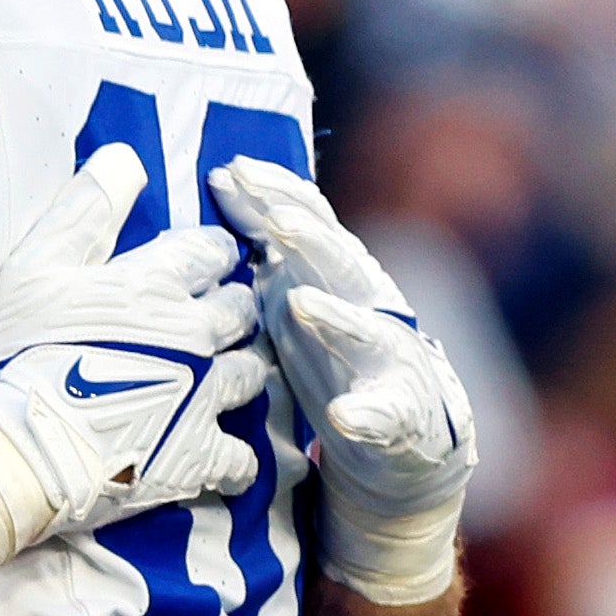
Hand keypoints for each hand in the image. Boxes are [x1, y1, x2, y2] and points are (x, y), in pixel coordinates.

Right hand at [0, 145, 273, 583]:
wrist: (15, 444)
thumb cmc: (19, 351)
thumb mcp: (37, 264)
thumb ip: (87, 208)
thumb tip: (127, 157)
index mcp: (159, 283)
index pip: (212, 251)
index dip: (208, 255)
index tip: (200, 264)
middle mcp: (196, 334)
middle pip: (242, 309)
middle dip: (231, 309)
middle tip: (209, 322)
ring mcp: (203, 396)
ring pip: (252, 374)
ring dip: (240, 373)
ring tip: (218, 380)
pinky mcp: (198, 455)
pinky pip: (241, 457)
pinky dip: (234, 457)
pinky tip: (220, 456)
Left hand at [206, 157, 475, 607]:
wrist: (401, 445)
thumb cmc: (333, 363)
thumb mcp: (290, 304)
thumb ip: (264, 256)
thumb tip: (215, 191)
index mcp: (333, 281)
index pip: (306, 227)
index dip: (273, 197)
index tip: (230, 170)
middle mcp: (367, 309)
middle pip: (339, 266)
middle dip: (310, 241)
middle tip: (274, 223)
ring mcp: (390, 362)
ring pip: (368, 331)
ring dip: (335, 318)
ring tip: (301, 305)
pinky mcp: (401, 418)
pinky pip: (386, 417)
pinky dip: (369, 414)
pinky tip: (348, 415)